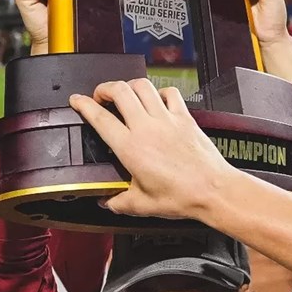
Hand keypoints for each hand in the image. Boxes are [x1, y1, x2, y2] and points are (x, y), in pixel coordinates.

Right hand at [69, 80, 239, 220]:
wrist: (213, 191)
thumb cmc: (182, 196)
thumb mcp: (141, 205)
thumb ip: (118, 202)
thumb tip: (108, 202)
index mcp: (131, 148)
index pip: (100, 118)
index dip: (84, 105)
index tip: (77, 101)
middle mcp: (147, 128)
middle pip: (120, 91)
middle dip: (105, 88)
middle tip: (101, 95)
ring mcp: (167, 119)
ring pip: (143, 86)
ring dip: (130, 86)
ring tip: (125, 93)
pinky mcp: (185, 118)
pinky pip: (170, 93)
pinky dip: (160, 91)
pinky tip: (157, 99)